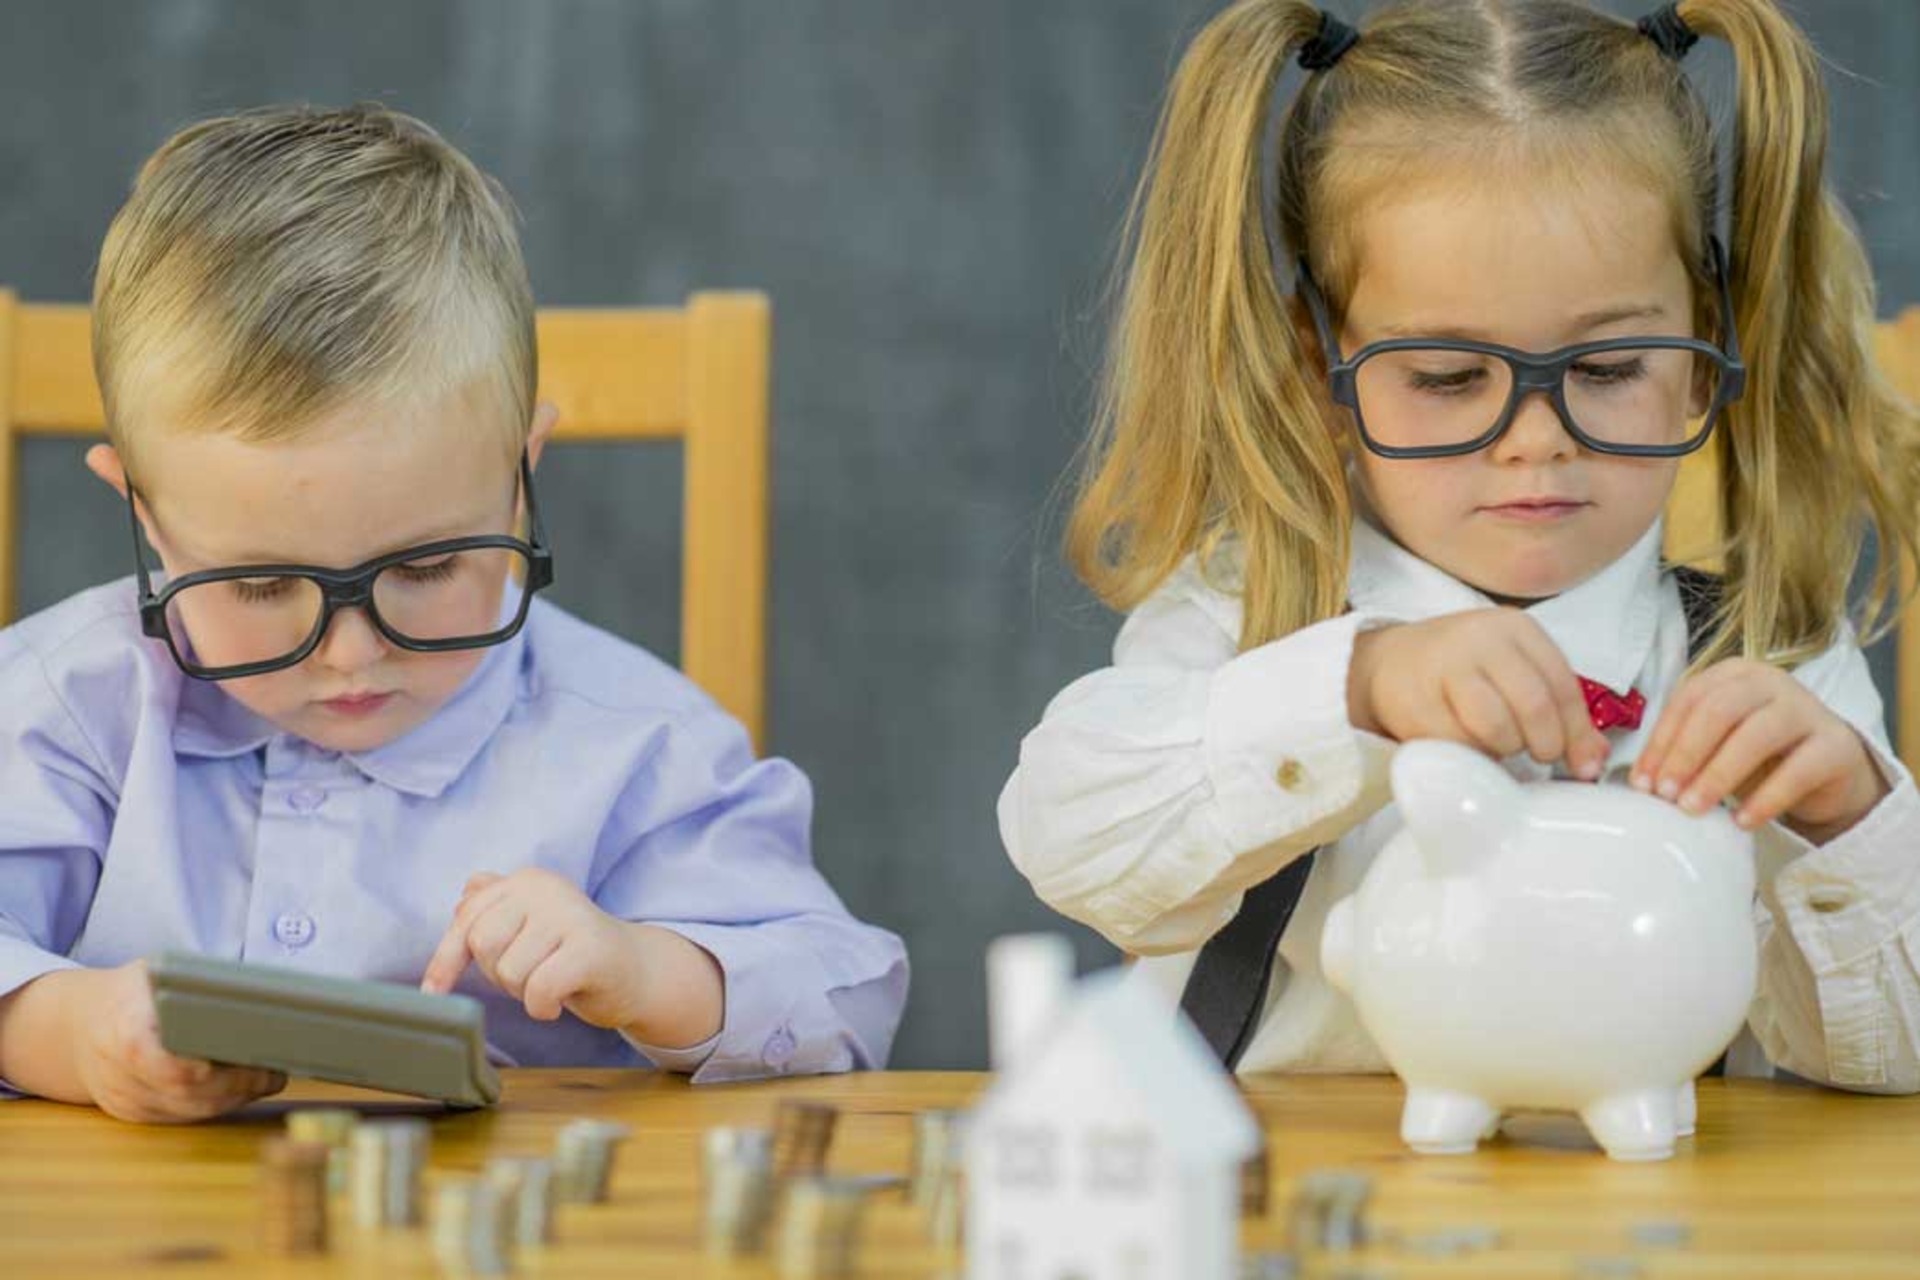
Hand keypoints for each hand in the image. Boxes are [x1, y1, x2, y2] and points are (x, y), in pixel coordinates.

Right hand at [74, 961, 284, 1122]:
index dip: (213, 1072)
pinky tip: (243, 1089)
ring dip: (234, 1098)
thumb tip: (254, 990)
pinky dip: (215, 1105)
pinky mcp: (133, 1115)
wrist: (76, 1026)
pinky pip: (181, 1117)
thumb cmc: (128, 993)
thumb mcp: (155, 972)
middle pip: (188, 1093)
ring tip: (268, 1078)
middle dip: (240, 1085)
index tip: (256, 1061)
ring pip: (189, 1111)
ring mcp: (125, 1100)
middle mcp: (119, 1074)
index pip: (171, 1065)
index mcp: (124, 1033)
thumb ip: (193, 984)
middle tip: (275, 1071)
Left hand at [421, 869, 649, 1028]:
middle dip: (498, 974)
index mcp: (526, 881)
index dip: (445, 960)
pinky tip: (559, 1002)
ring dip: (524, 993)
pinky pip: (538, 989)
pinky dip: (542, 1007)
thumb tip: (464, 895)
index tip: (434, 992)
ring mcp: (570, 915)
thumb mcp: (531, 927)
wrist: (636, 972)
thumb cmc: (573, 954)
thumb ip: (497, 908)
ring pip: (510, 971)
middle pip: (483, 942)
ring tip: (550, 982)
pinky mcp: (590, 949)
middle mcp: (547, 889)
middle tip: (530, 976)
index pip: (466, 919)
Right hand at [1349, 609, 1612, 777]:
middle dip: (1545, 745)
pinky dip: (1470, 756)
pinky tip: (1466, 745)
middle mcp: (1481, 639)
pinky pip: (1458, 745)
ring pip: (1497, 728)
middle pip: (1534, 707)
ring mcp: (1444, 667)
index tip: (1582, 765)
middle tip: (1537, 757)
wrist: (1391, 665)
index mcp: (1516, 628)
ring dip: (1505, 751)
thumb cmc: (1464, 672)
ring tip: (1497, 745)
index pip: (1562, 686)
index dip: (1577, 733)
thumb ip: (1557, 710)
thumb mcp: (1515, 674)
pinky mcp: (1415, 701)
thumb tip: (1592, 762)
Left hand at [1630, 658, 1887, 839]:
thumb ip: (1683, 750)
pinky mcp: (1836, 745)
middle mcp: (1771, 682)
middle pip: (1718, 711)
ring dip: (1718, 775)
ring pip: (1755, 736)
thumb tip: (1642, 781)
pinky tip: (1741, 821)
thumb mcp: (1718, 744)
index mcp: (1734, 674)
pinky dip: (1765, 799)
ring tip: (1693, 808)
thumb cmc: (1760, 754)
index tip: (1642, 782)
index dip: (1661, 741)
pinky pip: (1797, 771)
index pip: (1689, 700)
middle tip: (1665, 795)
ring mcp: (1807, 710)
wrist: (1829, 771)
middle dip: (1685, 754)